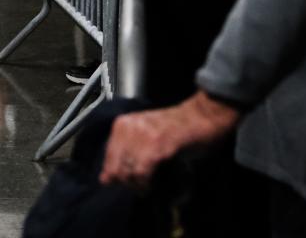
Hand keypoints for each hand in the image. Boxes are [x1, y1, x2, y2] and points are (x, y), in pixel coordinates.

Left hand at [100, 92, 239, 188]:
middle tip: (139, 188)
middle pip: (115, 167)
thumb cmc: (175, 127)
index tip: (125, 183)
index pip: (107, 157)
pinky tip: (152, 185)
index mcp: (122, 124)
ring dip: (137, 186)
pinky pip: (142, 171)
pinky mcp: (157, 145)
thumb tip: (105, 178)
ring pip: (127, 171)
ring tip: (147, 188)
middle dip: (126, 183)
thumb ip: (125, 153)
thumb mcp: (144, 135)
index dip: (114, 174)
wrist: (200, 116)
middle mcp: (128, 127)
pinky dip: (146, 183)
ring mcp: (142, 135)